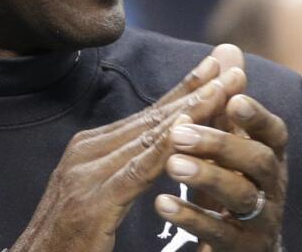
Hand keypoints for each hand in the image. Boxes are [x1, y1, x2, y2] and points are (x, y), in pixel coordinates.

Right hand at [9, 45, 246, 251]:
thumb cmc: (70, 239)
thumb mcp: (99, 196)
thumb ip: (123, 172)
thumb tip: (156, 151)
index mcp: (90, 148)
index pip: (147, 115)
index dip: (184, 89)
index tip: (217, 68)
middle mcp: (87, 151)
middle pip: (152, 117)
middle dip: (195, 89)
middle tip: (231, 66)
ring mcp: (87, 172)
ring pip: (150, 136)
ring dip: (192, 110)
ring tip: (225, 89)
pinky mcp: (93, 201)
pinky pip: (138, 171)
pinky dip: (167, 149)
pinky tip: (192, 133)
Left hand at [155, 95, 288, 251]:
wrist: (240, 245)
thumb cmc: (232, 180)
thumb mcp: (231, 140)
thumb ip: (227, 99)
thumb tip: (227, 48)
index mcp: (270, 156)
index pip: (274, 132)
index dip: (257, 116)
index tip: (233, 99)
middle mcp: (272, 187)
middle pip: (257, 162)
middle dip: (221, 144)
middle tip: (180, 133)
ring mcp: (260, 220)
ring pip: (241, 197)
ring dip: (207, 177)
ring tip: (172, 164)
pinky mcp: (241, 248)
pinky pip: (219, 234)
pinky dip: (191, 217)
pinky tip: (162, 203)